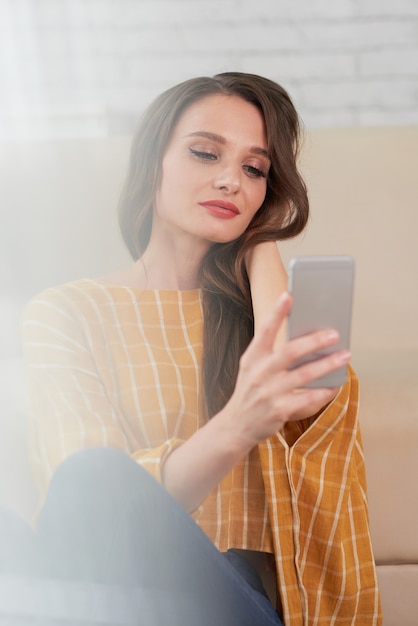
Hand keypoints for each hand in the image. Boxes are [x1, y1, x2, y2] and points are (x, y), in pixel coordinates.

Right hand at [223, 292, 350, 446]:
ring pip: (304, 375)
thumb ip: (272, 354)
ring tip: (345, 355)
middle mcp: (259, 373)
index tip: (289, 295)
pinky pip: (307, 398)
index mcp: (252, 358)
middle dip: (314, 341)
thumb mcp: (253, 368)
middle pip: (290, 352)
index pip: (265, 331)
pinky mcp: (278, 411)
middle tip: (335, 333)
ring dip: (327, 364)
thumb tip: (308, 338)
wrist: (236, 425)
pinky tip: (336, 384)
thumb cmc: (252, 391)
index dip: (277, 312)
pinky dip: (324, 391)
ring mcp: (268, 393)